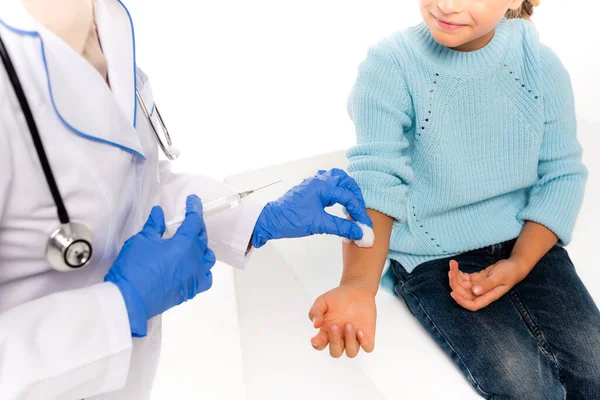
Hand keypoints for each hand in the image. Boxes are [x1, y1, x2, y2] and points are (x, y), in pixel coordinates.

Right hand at [105, 195, 215, 336]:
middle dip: (197, 226)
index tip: (193, 200)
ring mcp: (194, 277)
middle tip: (189, 219)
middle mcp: (194, 261)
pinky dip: (204, 270)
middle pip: (203, 238)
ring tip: (192, 243)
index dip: (194, 208)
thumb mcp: (142, 240)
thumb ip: (154, 226)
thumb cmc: (134, 269)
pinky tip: (195, 267)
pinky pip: (205, 278)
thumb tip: (159, 213)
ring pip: (208, 259)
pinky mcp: (189, 291)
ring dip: (202, 248)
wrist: (129, 300)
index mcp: (185, 245)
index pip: (195, 221)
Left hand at [252, 169, 371, 247]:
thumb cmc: (290, 219)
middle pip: (345, 181)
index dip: (359, 211)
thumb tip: (358, 232)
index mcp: (322, 185)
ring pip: (337, 179)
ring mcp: (313, 183)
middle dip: (356, 195)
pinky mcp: (309, 189)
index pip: (348, 196)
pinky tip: (338, 202)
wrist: (270, 221)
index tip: (364, 224)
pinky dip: (337, 191)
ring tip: (352, 205)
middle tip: (360, 211)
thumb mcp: (319, 224)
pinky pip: (328, 184)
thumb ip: (342, 227)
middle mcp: (318, 180)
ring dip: (347, 190)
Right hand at [308, 284, 376, 357]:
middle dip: (335, 341)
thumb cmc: (338, 297)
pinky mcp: (367, 335)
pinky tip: (360, 331)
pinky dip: (364, 343)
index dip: (317, 345)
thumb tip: (315, 325)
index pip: (320, 345)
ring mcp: (354, 338)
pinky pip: (368, 347)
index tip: (315, 339)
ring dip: (349, 341)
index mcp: (327, 332)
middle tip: (335, 325)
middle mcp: (340, 338)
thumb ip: (316, 311)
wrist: (357, 290)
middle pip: (335, 352)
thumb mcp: (323, 301)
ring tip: (349, 325)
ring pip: (351, 352)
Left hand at [448, 258, 527, 310]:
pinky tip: (456, 265)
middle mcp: (481, 293)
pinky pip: (463, 278)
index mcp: (488, 297)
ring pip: (461, 284)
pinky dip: (458, 272)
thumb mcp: (499, 277)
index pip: (472, 305)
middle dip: (455, 283)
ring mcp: (477, 286)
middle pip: (463, 293)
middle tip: (451, 270)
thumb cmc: (510, 272)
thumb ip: (487, 285)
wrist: (514, 266)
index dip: (461, 301)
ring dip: (455, 275)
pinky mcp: (476, 279)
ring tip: (453, 264)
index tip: (452, 293)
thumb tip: (475, 292)